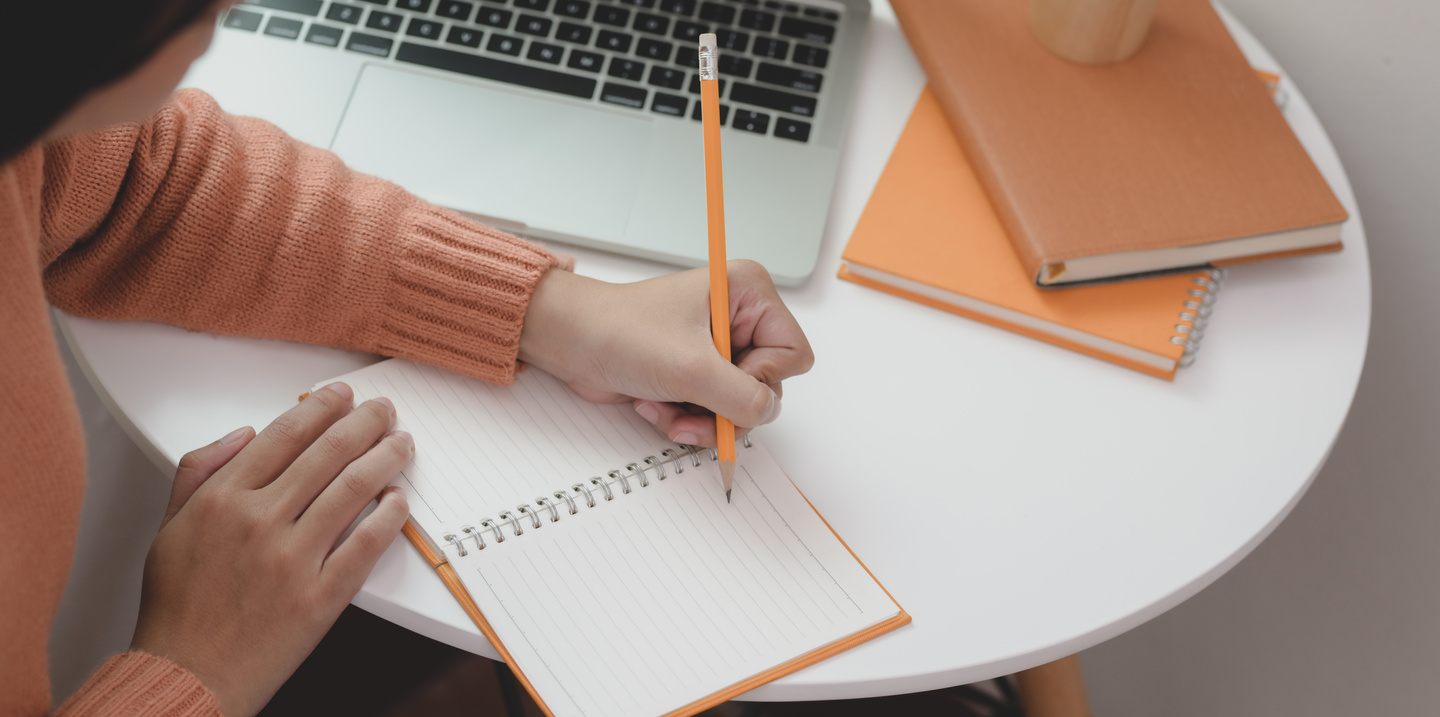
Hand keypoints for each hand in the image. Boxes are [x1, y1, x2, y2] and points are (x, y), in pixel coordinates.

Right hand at [130, 384, 411, 716]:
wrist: (186, 675)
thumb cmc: (179, 607)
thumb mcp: (169, 528)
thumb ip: (199, 473)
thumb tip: (243, 435)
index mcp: (222, 500)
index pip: (284, 435)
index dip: (321, 407)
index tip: (341, 395)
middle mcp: (259, 522)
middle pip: (328, 453)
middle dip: (365, 423)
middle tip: (384, 411)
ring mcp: (293, 559)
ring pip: (354, 488)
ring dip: (386, 457)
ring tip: (401, 444)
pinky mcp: (321, 596)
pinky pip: (367, 543)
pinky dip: (390, 515)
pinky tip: (400, 498)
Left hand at [519, 260, 813, 446]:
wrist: (571, 342)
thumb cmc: (619, 331)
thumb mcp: (689, 367)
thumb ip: (741, 396)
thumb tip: (767, 412)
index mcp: (749, 293)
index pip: (793, 353)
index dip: (761, 378)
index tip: (721, 376)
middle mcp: (740, 317)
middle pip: (767, 387)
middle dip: (725, 408)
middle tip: (690, 407)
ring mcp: (719, 348)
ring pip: (741, 408)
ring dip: (702, 419)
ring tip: (666, 407)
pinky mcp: (699, 373)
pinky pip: (715, 413)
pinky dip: (687, 419)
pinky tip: (657, 405)